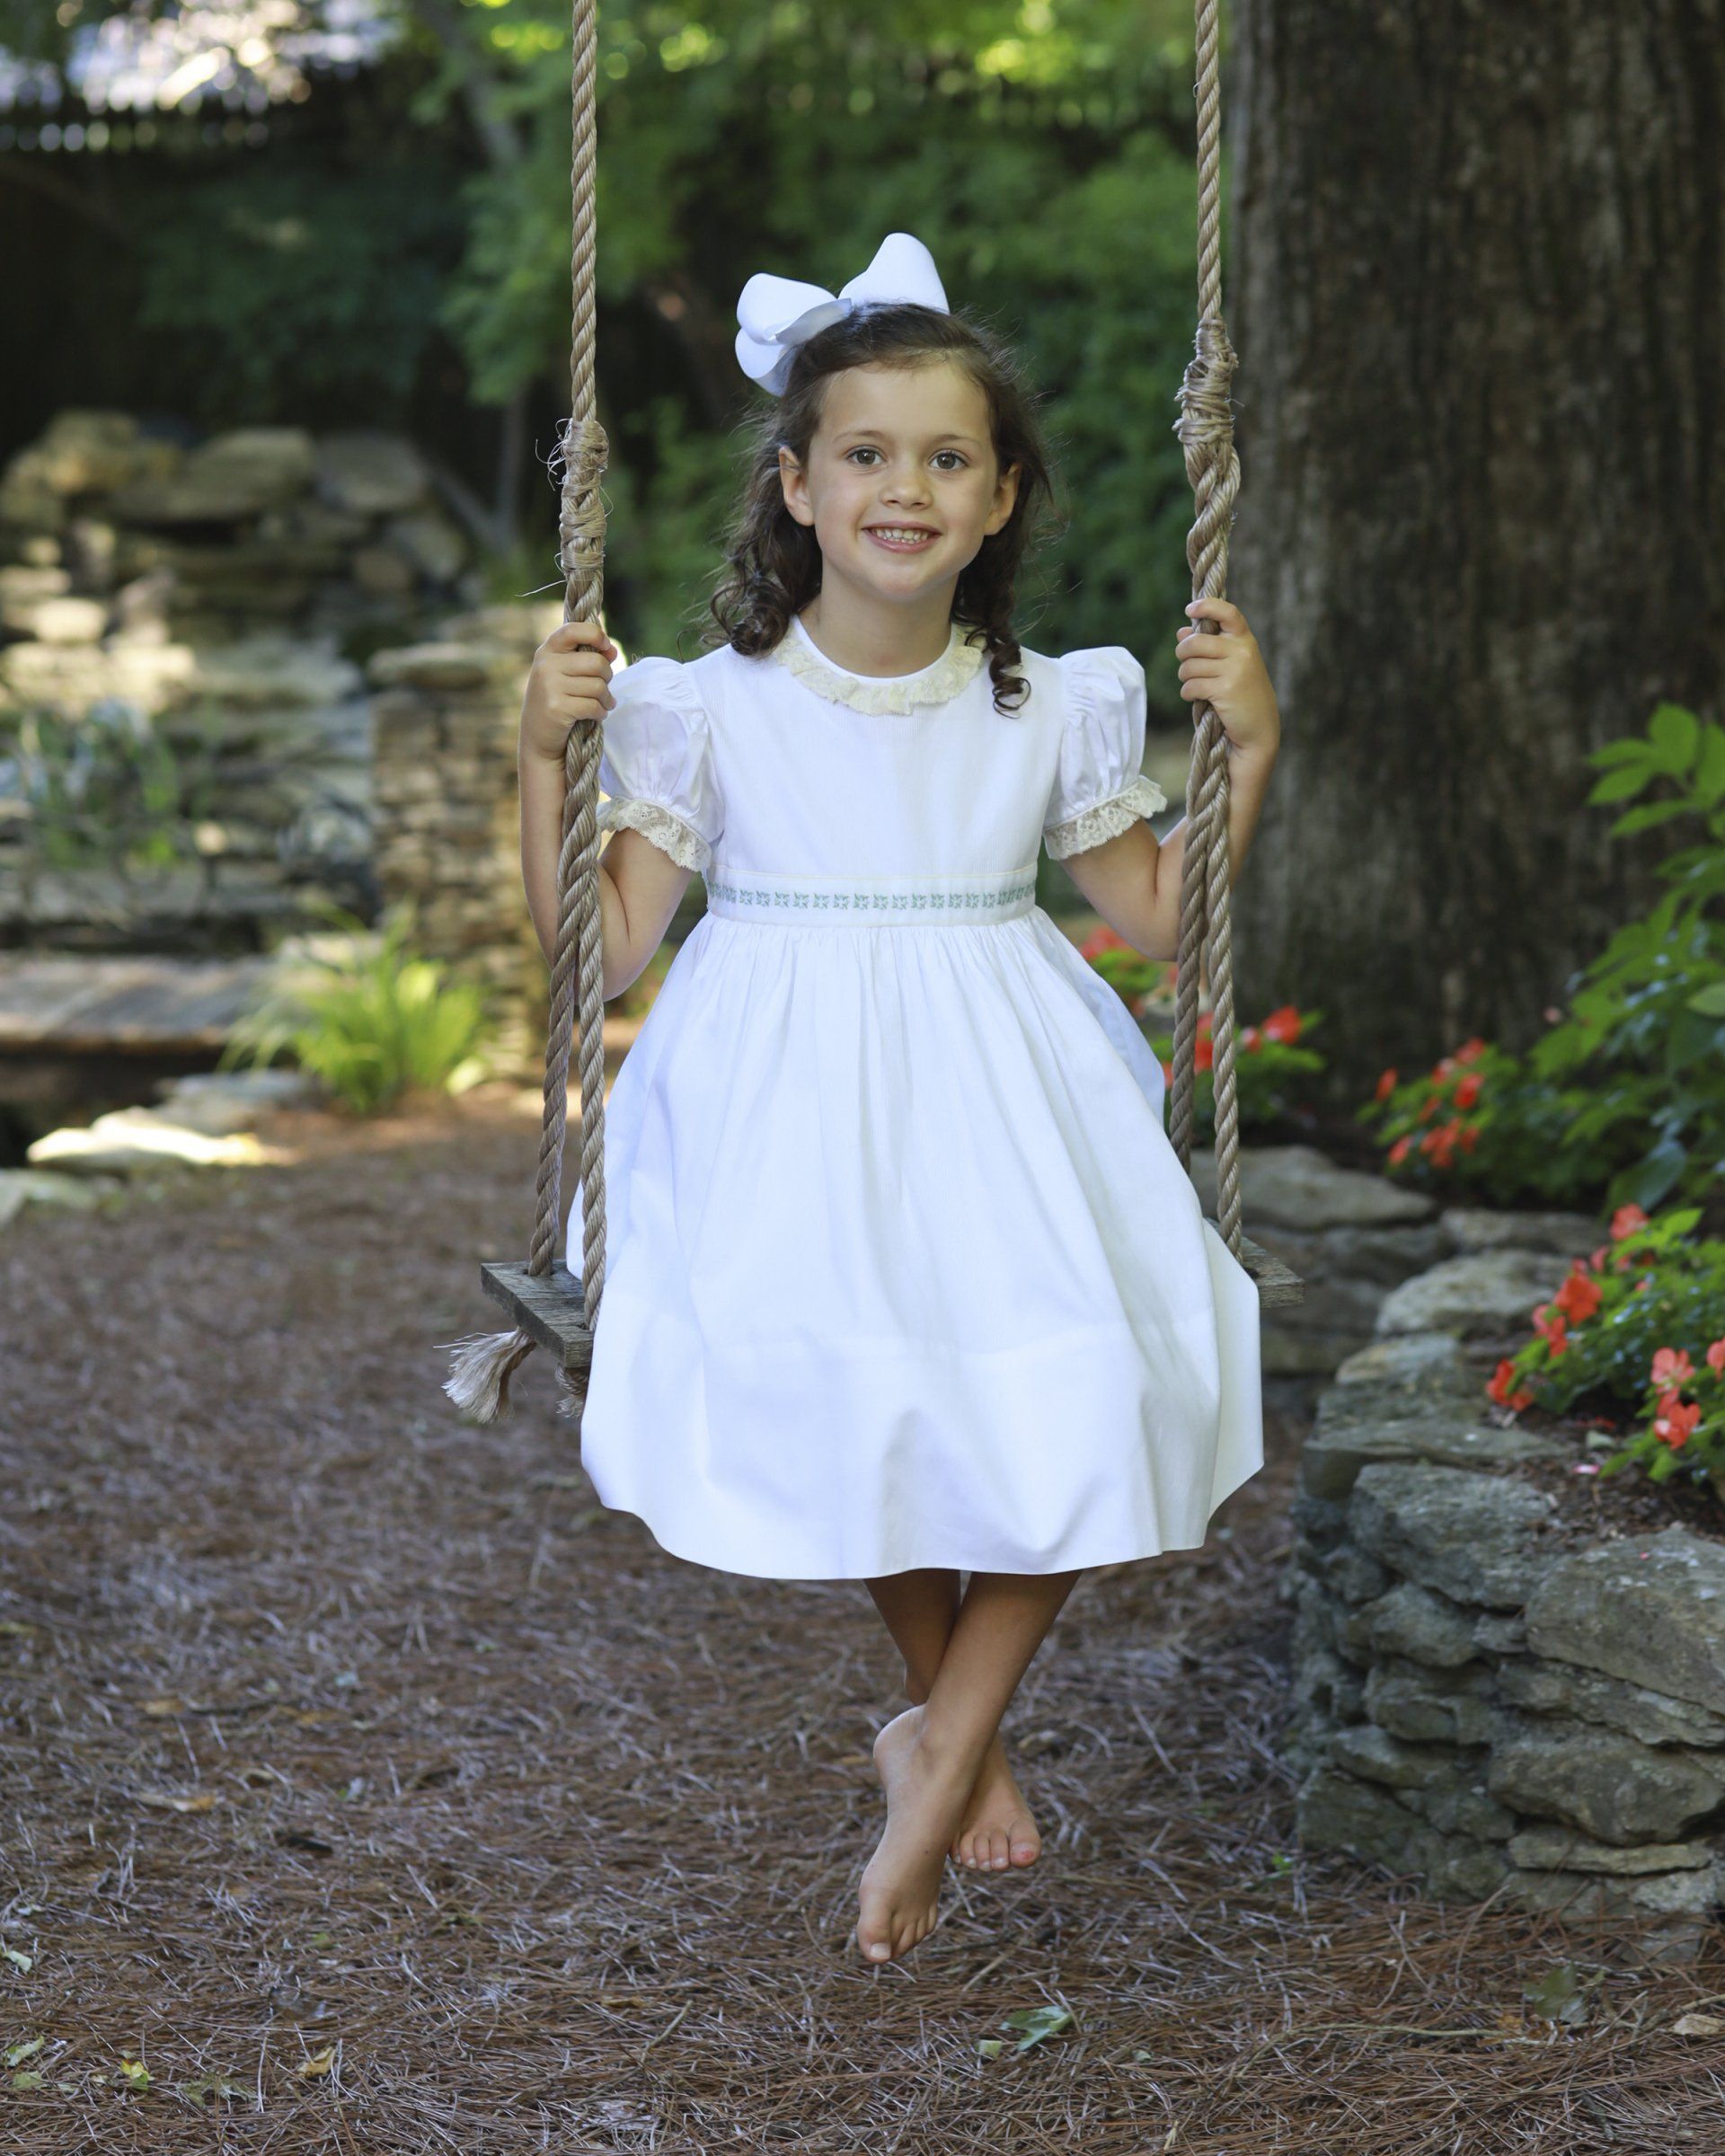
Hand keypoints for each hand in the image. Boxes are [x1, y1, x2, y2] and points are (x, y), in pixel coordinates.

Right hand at [521, 619, 618, 762]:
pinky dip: (601, 712)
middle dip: (607, 677)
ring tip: (603, 704)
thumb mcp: (566, 673)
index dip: (596, 635)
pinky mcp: (557, 708)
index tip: (606, 648)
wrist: (538, 737)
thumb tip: (612, 650)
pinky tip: (596, 715)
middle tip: (604, 688)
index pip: (575, 629)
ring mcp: (550, 686)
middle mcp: (546, 665)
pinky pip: (593, 705)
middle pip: (596, 662)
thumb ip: (587, 658)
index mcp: (548, 650)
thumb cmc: (557, 700)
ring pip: (598, 686)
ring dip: (607, 699)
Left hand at [1174, 596, 1279, 757]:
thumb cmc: (1241, 695)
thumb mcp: (1231, 666)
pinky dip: (1188, 693)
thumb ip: (1208, 647)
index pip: (1228, 613)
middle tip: (1185, 664)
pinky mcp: (1225, 690)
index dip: (1207, 607)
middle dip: (1182, 653)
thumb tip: (1180, 633)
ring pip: (1189, 665)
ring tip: (1195, 685)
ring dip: (1185, 677)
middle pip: (1195, 642)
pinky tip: (1197, 698)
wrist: (1259, 729)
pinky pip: (1191, 685)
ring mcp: (1235, 670)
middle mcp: (1242, 651)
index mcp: (1245, 640)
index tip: (1190, 609)